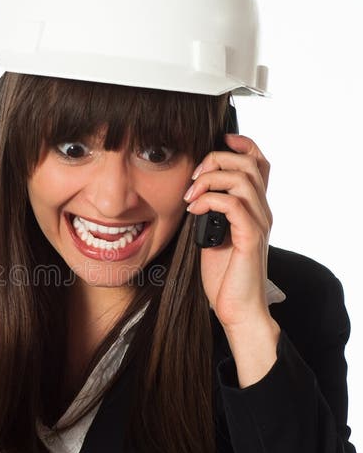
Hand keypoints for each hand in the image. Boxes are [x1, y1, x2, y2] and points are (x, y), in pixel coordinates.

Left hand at [184, 133, 272, 331]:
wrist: (237, 310)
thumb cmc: (223, 277)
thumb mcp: (211, 236)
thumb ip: (208, 212)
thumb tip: (190, 192)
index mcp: (254, 208)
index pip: (259, 163)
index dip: (242, 144)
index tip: (218, 142)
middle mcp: (262, 211)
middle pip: (250, 163)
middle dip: (217, 160)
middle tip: (193, 177)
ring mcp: (259, 223)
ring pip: (244, 178)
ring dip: (211, 179)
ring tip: (190, 194)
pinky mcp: (251, 238)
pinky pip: (234, 204)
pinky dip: (209, 200)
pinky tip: (193, 210)